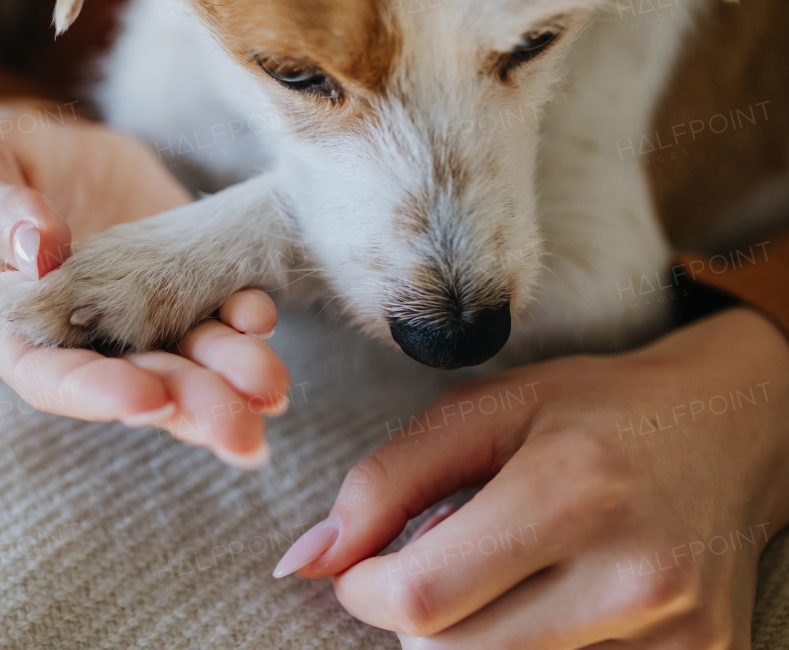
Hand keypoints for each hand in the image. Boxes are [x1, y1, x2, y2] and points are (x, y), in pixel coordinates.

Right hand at [0, 103, 288, 467]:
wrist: (43, 144)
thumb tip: (37, 251)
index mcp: (14, 328)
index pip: (51, 377)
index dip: (98, 394)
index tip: (149, 401)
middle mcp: (81, 337)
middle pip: (135, 384)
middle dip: (189, 403)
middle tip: (239, 425)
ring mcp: (137, 312)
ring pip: (186, 359)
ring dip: (229, 378)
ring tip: (272, 390)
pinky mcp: (180, 280)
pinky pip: (215, 308)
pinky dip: (242, 318)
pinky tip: (262, 316)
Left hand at [275, 307, 788, 647]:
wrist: (733, 430)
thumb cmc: (593, 412)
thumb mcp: (482, 412)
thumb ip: (383, 482)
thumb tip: (304, 562)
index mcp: (568, 491)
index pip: (419, 598)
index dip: (363, 590)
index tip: (364, 566)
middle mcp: (630, 575)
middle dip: (414, 620)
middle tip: (440, 565)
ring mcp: (674, 637)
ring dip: (473, 639)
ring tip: (506, 575)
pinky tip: (551, 601)